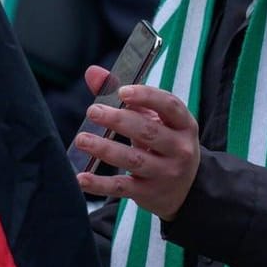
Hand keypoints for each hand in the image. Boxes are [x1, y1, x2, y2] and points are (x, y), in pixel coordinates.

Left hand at [74, 75, 201, 221]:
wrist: (185, 189)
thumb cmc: (163, 143)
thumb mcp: (155, 120)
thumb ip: (125, 96)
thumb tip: (92, 73)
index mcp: (184, 125)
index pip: (170, 106)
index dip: (146, 96)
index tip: (122, 91)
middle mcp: (180, 150)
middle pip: (148, 132)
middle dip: (118, 120)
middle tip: (92, 111)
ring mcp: (165, 174)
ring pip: (133, 160)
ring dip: (105, 149)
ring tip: (82, 139)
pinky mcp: (149, 193)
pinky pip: (122, 187)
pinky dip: (100, 184)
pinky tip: (81, 177)